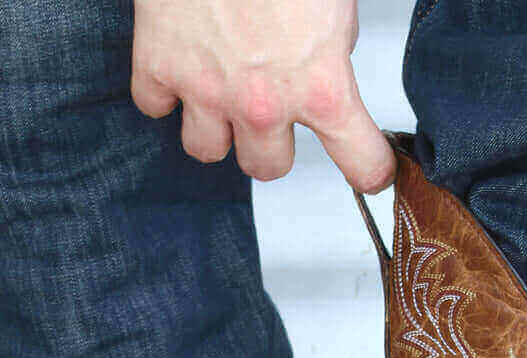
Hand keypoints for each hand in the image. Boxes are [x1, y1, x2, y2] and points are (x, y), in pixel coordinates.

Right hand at [130, 0, 394, 192]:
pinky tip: (180, 63)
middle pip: (268, 168)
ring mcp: (206, 90)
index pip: (360, 160)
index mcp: (320, 85)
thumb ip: (330, 48)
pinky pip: (155, 107)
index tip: (372, 171)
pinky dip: (165, 91)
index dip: (370, 168)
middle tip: (272, 109)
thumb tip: (323, 65)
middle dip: (271, 144)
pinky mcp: (158, 66)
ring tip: (222, 91)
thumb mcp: (334, 1)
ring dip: (217, 128)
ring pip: (208, 150)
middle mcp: (263, 103)